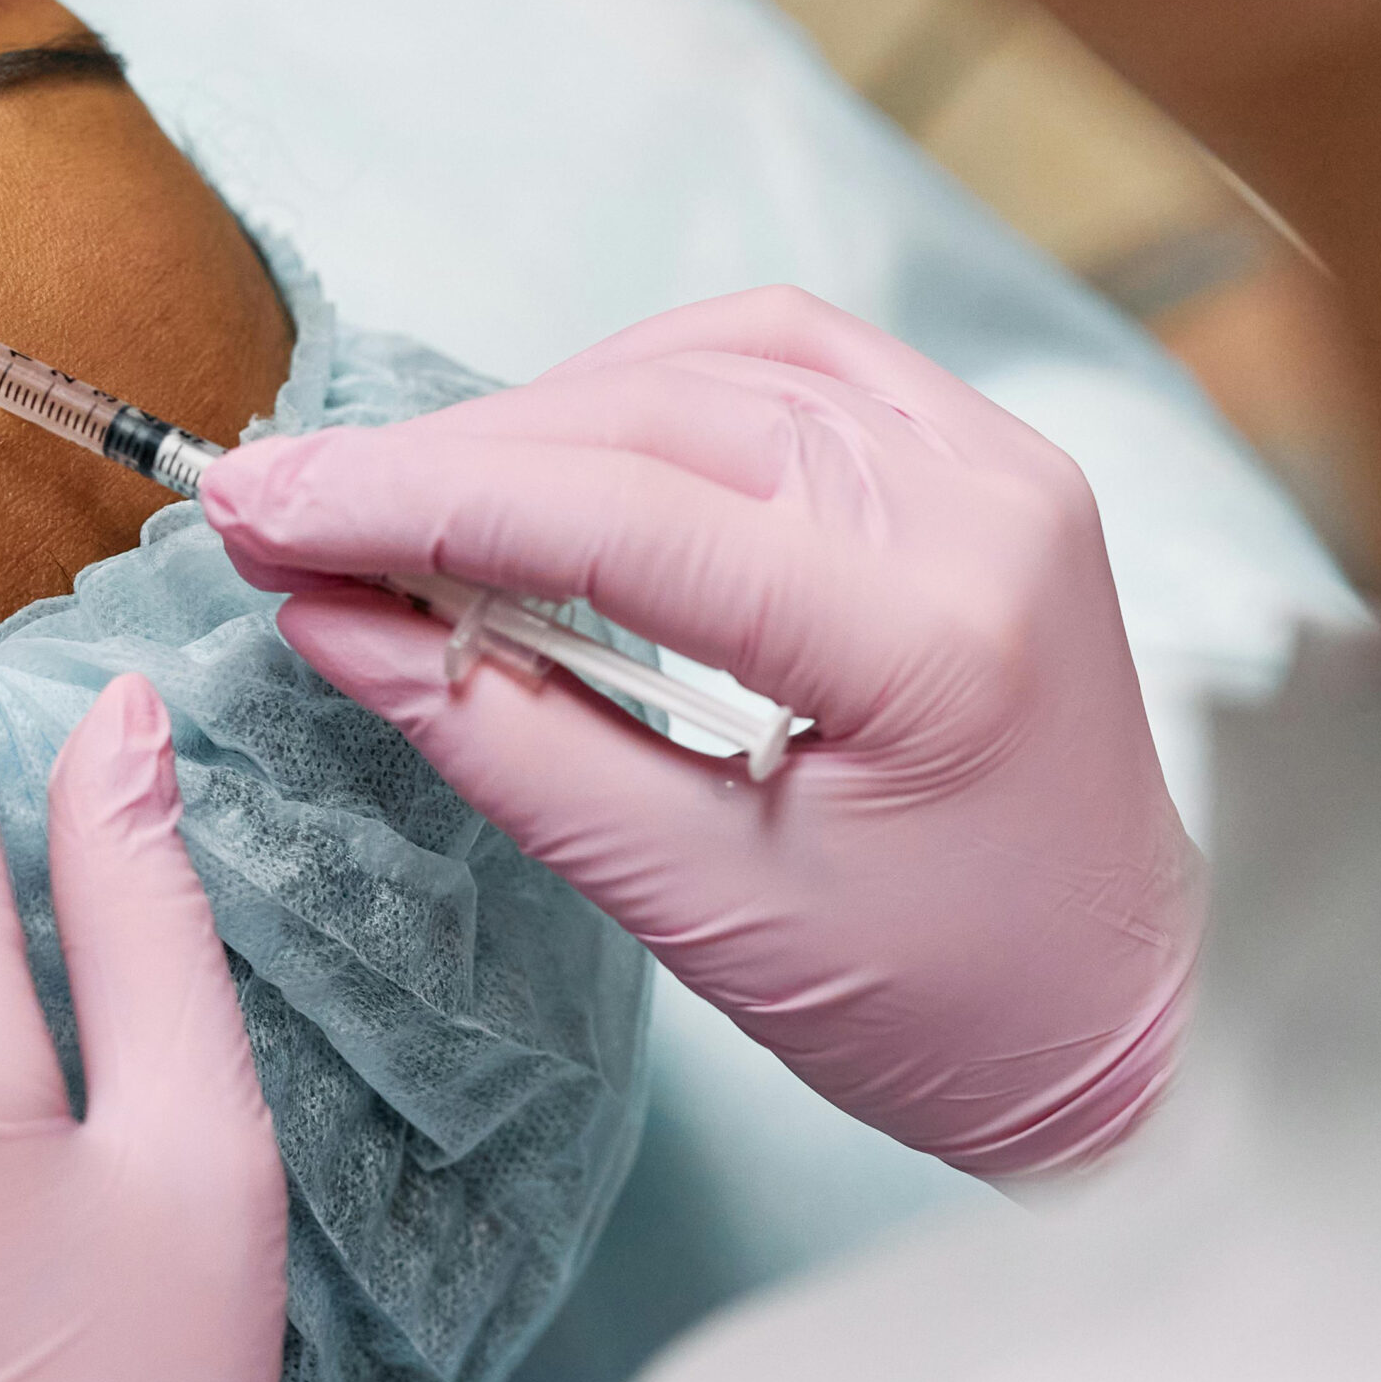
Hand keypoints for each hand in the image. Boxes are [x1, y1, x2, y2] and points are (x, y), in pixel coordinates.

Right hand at [201, 288, 1199, 1178]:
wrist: (1124, 1018)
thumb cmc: (929, 1005)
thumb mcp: (696, 902)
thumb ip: (504, 742)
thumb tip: (328, 618)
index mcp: (930, 642)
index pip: (621, 519)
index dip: (415, 501)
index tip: (256, 507)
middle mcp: (981, 510)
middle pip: (656, 416)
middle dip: (447, 457)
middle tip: (284, 505)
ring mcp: (997, 465)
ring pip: (711, 363)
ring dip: (535, 415)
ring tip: (399, 497)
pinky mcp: (981, 460)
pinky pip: (782, 362)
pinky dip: (641, 389)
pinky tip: (551, 451)